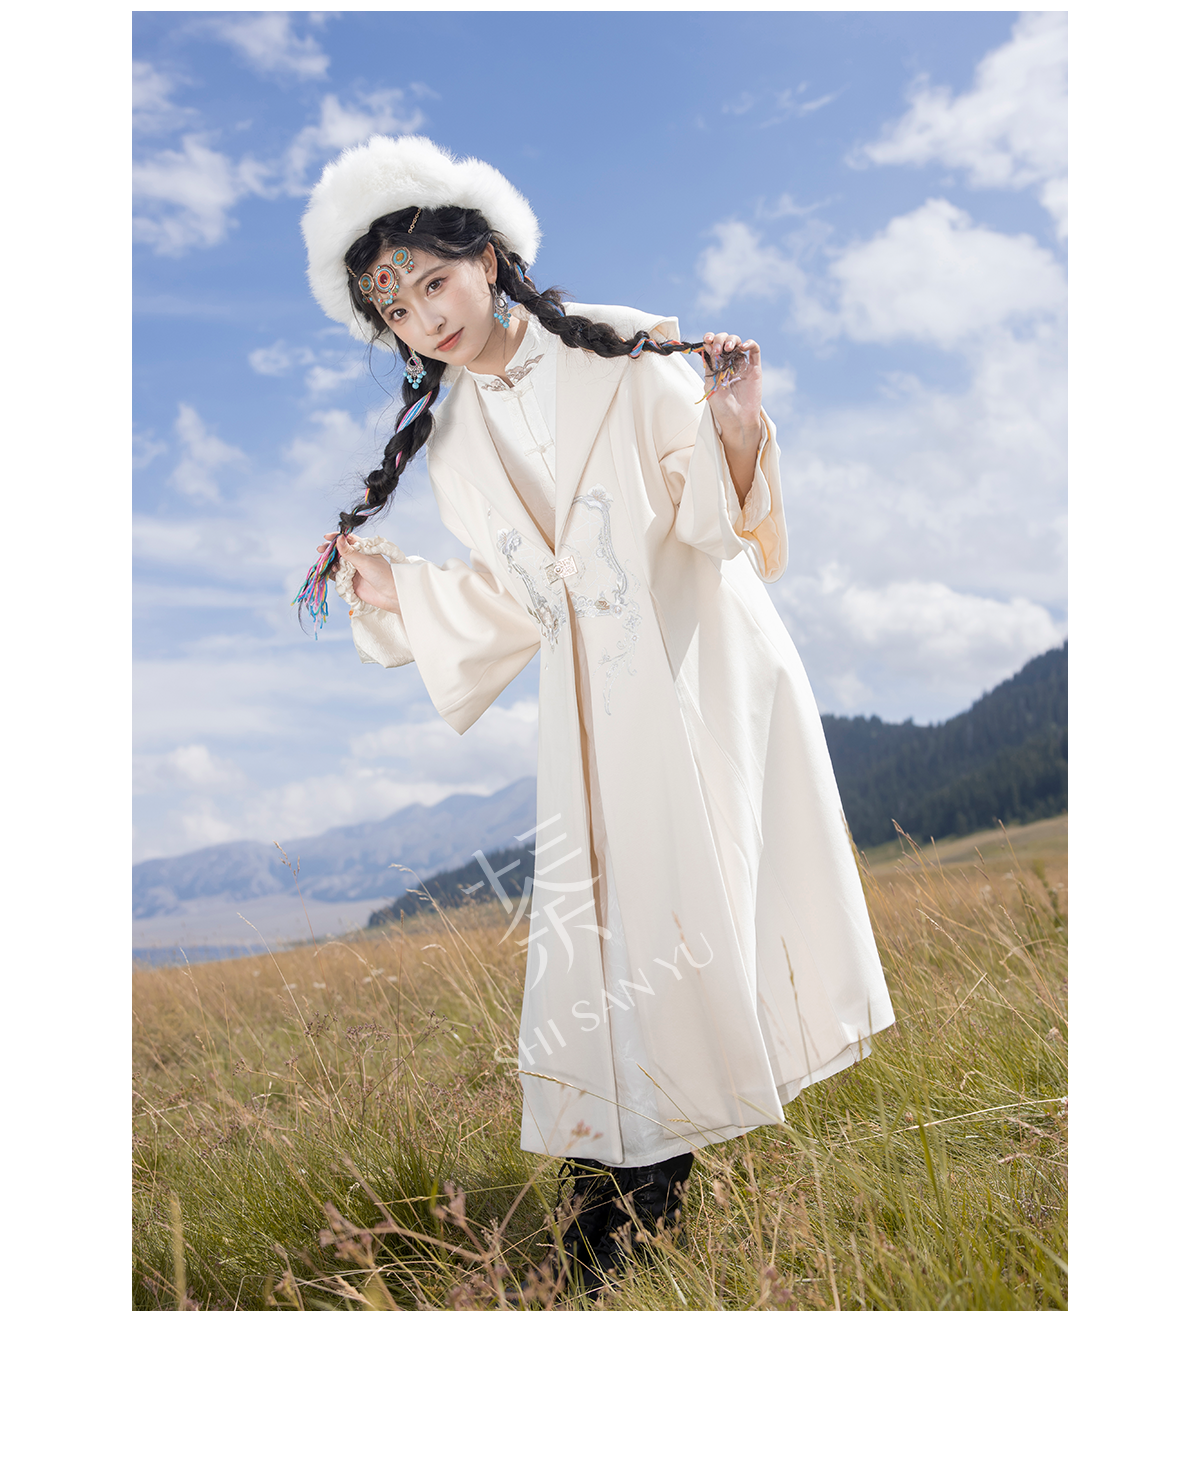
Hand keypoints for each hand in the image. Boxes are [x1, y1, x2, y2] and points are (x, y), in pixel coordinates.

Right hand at [329, 532, 400, 613]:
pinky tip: (330, 572)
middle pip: (339, 551)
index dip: (337, 537)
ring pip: (336, 563)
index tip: (326, 537)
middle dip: (329, 550)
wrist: (389, 595)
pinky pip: (336, 575)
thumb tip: (338, 538)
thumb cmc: (382, 575)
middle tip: (320, 549)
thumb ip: (350, 552)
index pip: (348, 539)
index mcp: (364, 549)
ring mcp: (353, 569)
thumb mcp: (365, 561)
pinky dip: (331, 574)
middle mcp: (357, 558)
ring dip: (330, 562)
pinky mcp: (349, 581)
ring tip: (330, 565)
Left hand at [701, 332, 762, 505]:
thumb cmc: (722, 408)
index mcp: (716, 366)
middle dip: (720, 339)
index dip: (710, 338)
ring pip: (738, 342)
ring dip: (732, 340)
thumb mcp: (710, 385)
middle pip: (725, 341)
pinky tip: (743, 346)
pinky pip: (754, 350)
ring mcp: (742, 364)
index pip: (713, 345)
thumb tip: (707, 347)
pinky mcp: (754, 368)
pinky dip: (749, 343)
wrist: (737, 421)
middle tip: (718, 349)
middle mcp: (729, 363)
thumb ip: (709, 366)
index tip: (706, 339)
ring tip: (728, 348)